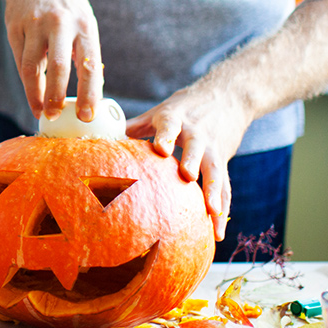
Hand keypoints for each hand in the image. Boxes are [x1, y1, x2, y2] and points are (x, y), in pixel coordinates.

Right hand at [2, 0, 103, 122]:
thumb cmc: (64, 6)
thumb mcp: (83, 21)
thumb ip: (85, 51)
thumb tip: (91, 92)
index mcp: (84, 24)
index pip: (89, 65)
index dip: (89, 93)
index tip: (87, 116)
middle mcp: (60, 23)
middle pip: (58, 67)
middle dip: (57, 96)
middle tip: (56, 117)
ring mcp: (34, 24)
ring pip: (32, 66)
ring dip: (35, 93)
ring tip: (40, 111)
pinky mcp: (14, 26)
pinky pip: (20, 59)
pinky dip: (26, 79)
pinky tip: (32, 91)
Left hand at [126, 87, 252, 240]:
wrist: (225, 97)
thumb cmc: (183, 108)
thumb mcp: (158, 112)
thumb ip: (134, 127)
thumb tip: (102, 141)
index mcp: (175, 118)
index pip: (170, 125)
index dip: (166, 136)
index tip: (162, 148)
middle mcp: (196, 133)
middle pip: (196, 147)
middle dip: (193, 161)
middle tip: (188, 176)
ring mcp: (212, 148)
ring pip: (216, 171)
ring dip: (215, 193)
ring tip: (213, 214)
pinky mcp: (223, 161)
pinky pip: (225, 186)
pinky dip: (222, 207)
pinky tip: (217, 230)